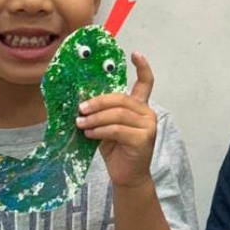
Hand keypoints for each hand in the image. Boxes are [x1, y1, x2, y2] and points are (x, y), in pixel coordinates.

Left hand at [76, 51, 156, 188]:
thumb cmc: (116, 150)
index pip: (146, 83)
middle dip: (97, 102)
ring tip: (80, 123)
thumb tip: (82, 100)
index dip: (142, 67)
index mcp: (140, 107)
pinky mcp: (144, 139)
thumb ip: (103, 112)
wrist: (127, 176)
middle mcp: (147, 113)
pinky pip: (117, 129)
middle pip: (120, 99)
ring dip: (95, 118)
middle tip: (80, 109)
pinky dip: (100, 130)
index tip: (135, 54)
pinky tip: (89, 134)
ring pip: (117, 114)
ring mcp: (148, 126)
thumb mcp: (107, 126)